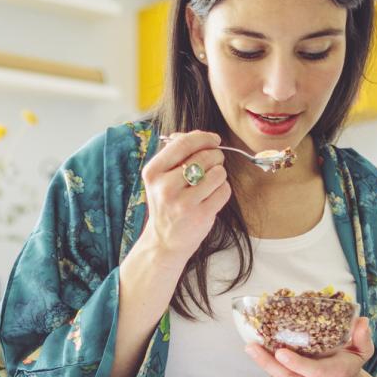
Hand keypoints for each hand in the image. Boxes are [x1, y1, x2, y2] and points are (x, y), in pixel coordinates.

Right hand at [134, 131, 230, 261]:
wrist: (164, 241)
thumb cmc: (167, 203)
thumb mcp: (161, 178)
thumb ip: (177, 153)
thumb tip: (202, 136)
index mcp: (153, 172)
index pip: (184, 143)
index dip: (204, 137)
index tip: (214, 140)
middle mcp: (165, 187)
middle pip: (205, 156)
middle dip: (215, 156)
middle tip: (214, 163)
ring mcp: (183, 203)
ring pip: (217, 172)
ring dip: (219, 173)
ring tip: (210, 182)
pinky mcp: (200, 215)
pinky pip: (224, 190)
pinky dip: (223, 189)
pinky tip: (212, 195)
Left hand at [246, 316, 376, 376]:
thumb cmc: (350, 367)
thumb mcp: (362, 351)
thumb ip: (362, 337)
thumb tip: (362, 320)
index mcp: (337, 372)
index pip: (314, 371)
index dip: (295, 363)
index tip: (279, 351)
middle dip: (268, 362)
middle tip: (252, 347)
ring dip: (268, 367)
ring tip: (255, 350)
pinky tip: (271, 363)